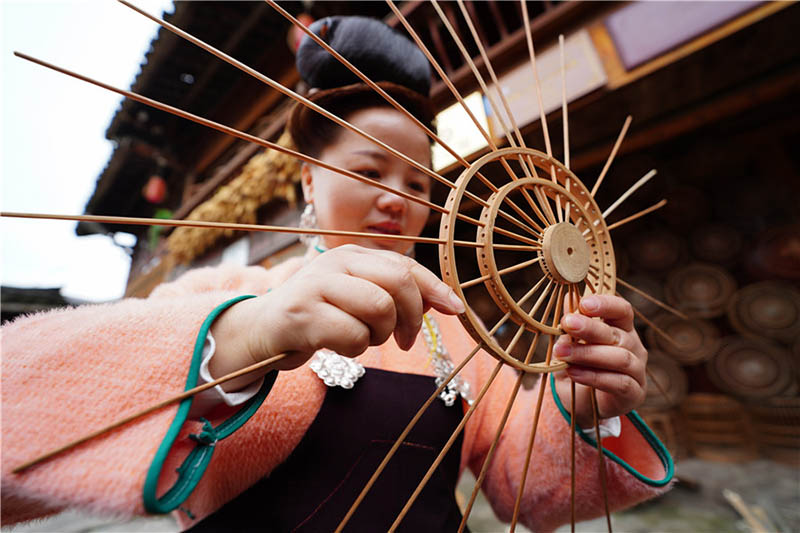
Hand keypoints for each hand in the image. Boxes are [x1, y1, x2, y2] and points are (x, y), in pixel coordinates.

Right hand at [209, 245, 464, 388]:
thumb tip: (441, 301)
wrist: (263, 330)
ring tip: (364, 339)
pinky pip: (353, 335)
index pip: (405, 266)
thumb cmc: (320, 315)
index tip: (458, 310)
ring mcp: (317, 286)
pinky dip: (355, 349)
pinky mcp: (302, 314)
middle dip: (410, 317)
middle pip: (398, 283)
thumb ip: (393, 293)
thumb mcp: (357, 297)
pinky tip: (339, 345)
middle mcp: (336, 262)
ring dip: (380, 335)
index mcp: (353, 255)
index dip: (436, 288)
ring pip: (379, 308)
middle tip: (403, 340)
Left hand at [552, 294, 647, 428]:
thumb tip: (568, 297)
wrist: (581, 402)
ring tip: (561, 353)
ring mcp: (637, 370)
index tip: (584, 304)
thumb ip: (572, 322)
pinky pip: (619, 382)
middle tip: (566, 324)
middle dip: (590, 328)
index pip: (622, 310)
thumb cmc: (579, 364)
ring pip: (620, 358)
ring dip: (587, 354)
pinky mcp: (635, 393)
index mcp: (621, 328)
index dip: (606, 304)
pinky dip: (593, 376)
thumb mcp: (571, 342)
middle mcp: (634, 346)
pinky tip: (573, 372)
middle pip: (616, 333)